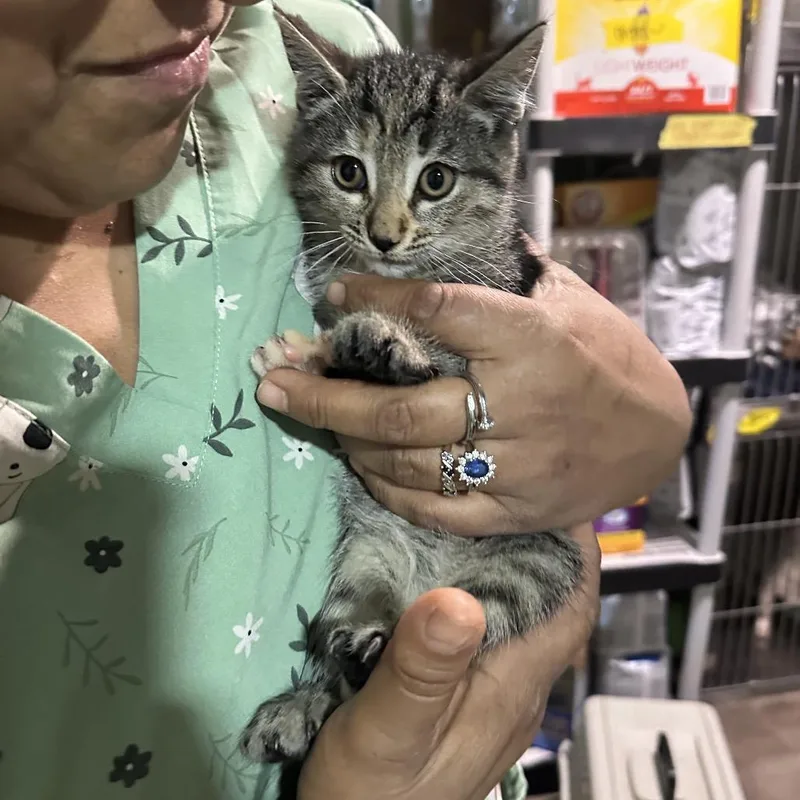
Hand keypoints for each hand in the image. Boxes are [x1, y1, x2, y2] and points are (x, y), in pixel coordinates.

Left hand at [257, 252, 690, 534]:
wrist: (658, 432)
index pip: (438, 309)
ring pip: (407, 461)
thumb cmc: (608, 353)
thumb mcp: (566, 297)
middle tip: (273, 378)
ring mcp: (516, 466)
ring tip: (310, 414)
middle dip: (325, 394)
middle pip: (401, 408)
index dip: (376, 297)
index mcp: (532, 337)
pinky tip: (360, 464)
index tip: (332, 295)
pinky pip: (434, 509)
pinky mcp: (515, 512)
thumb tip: (444, 236)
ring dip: (347, 438)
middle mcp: (519, 404)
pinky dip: (387, 487)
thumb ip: (504, 273)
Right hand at [297, 523, 598, 799]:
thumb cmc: (370, 797)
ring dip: (511, 569)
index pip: (573, 607)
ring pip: (523, 620)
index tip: (556, 496)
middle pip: (551, 606)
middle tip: (504, 491)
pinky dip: (483, 596)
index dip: (576, 551)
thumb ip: (421, 669)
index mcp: (511, 686)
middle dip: (541, 548)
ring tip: (474, 518)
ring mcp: (493, 699)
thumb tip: (456, 597)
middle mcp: (516, 689)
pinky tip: (446, 576)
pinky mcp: (467, 704)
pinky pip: (493, 636)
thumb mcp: (387, 732)